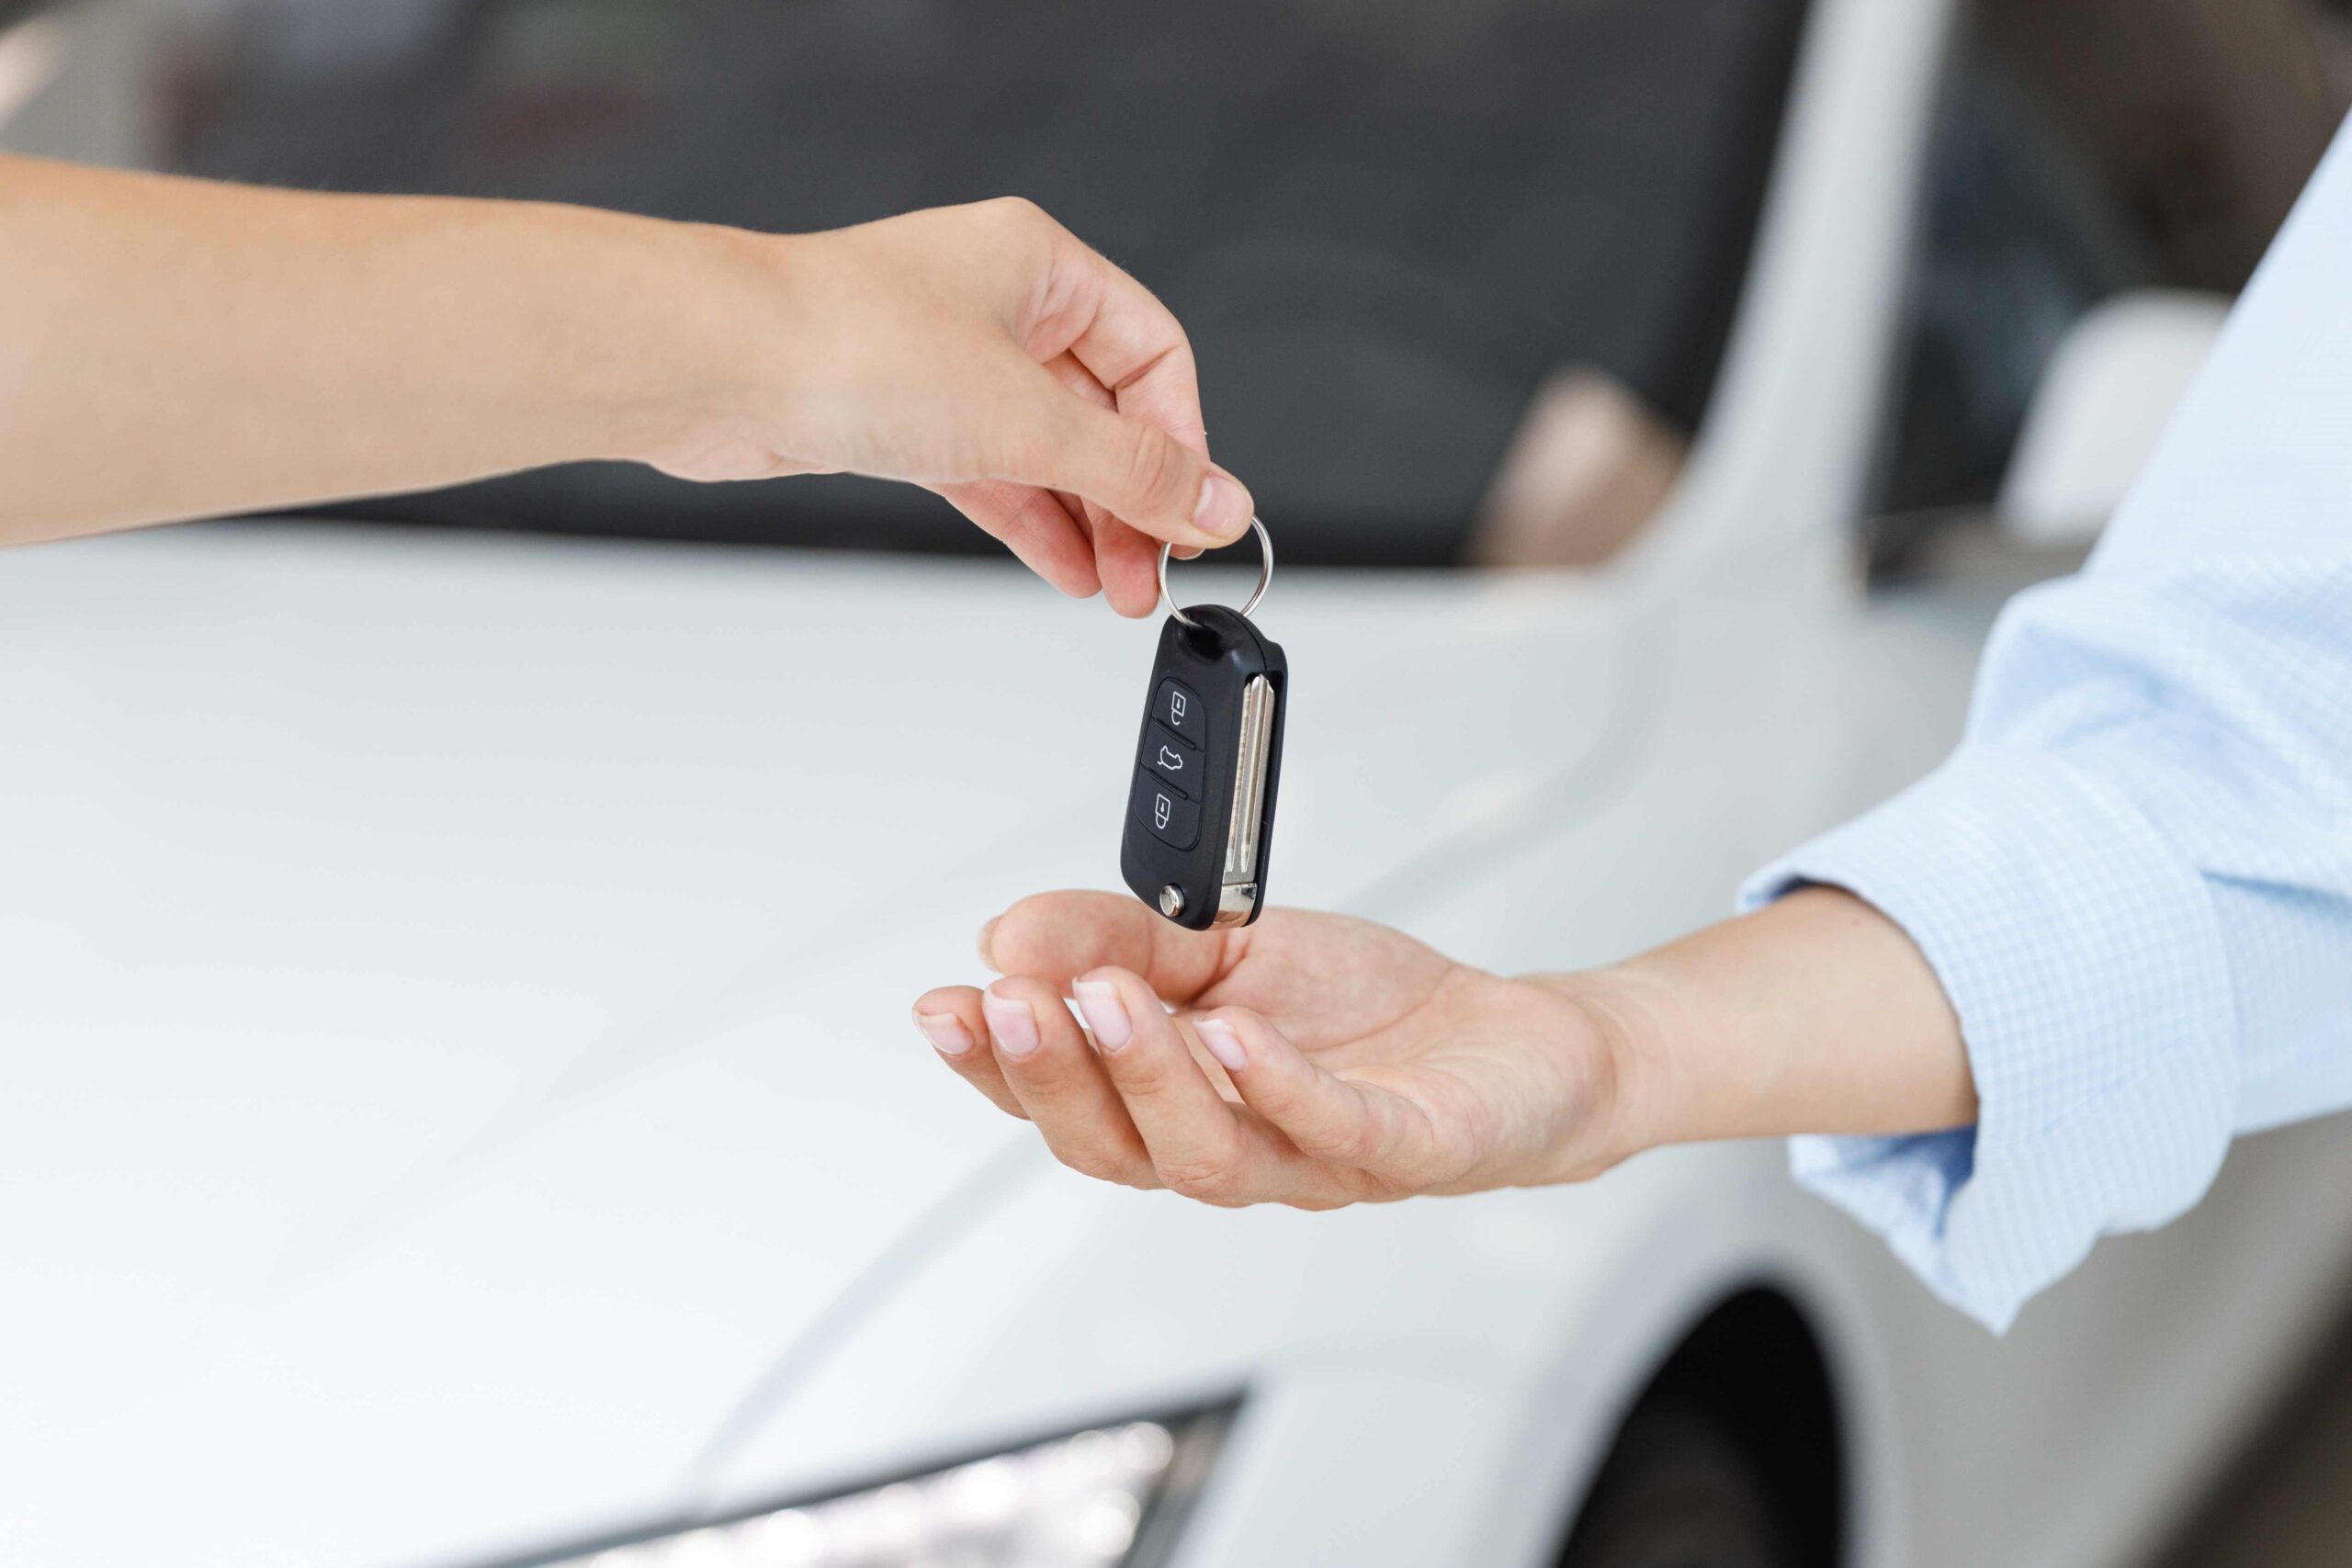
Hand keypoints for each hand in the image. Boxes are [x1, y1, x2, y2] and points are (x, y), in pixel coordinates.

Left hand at [642, 198, 1253, 616]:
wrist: (715, 366)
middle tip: (1154, 572)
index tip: (1196, 517)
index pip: (1154, 354)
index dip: (1183, 442)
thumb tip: (1218, 504)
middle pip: (1102, 410)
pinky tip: (1062, 568)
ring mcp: (945, 360)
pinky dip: (1029, 520)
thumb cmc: (848, 343)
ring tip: (1115, 589)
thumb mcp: (1026, 419)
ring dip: (1086, 521)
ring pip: (1045, 449)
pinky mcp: (899, 414)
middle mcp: (995, 302)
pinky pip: (991, 472)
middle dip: (1132, 499)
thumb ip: (1132, 471)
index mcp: (1039, 263)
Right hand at [913, 888, 1975, 1209]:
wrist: (1525, 1050)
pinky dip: (1280, 1086)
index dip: (994, 1068)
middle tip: (1011, 1001)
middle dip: (1051, 1074)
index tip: (941, 1006)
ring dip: (1147, 1077)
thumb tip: (1011, 931)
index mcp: (1180, 1104)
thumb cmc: (1373, 1016)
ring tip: (1106, 997)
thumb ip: (1123, 939)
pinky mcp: (1410, 1150)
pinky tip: (1235, 1032)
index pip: (1064, 1105)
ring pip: (1209, 1157)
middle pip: (1117, 1148)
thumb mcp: (1232, 946)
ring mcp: (1319, 1162)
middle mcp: (1237, 1148)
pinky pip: (1334, 1131)